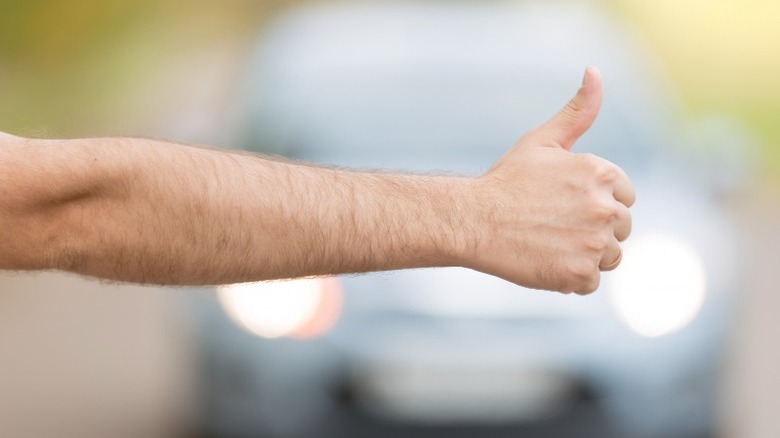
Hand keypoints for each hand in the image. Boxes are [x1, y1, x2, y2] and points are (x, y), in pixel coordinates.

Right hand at [464, 66, 634, 293]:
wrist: (472, 220)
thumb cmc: (506, 180)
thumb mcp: (543, 140)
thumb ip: (577, 111)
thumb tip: (595, 71)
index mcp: (601, 173)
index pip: (625, 196)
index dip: (596, 202)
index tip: (566, 204)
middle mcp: (604, 207)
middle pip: (621, 229)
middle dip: (594, 229)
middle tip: (554, 225)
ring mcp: (593, 244)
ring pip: (609, 258)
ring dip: (585, 255)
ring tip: (549, 243)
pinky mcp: (579, 275)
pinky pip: (589, 282)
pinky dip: (570, 278)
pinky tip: (544, 261)